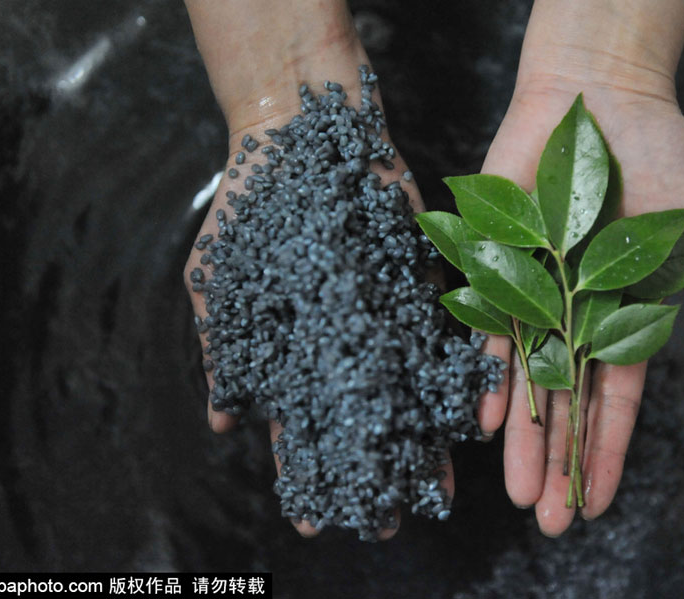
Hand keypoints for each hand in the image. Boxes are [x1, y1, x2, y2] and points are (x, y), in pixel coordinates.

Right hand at [182, 0, 447, 539]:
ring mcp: (384, 317)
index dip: (310, 471)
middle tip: (389, 519)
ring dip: (418, 438)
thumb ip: (222, 349)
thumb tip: (222, 423)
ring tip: (431, 487)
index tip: (318, 519)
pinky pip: (440, 338)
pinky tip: (463, 417)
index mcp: (296, 348)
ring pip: (406, 390)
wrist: (298, 136)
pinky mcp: (420, 286)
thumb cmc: (250, 209)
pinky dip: (451, 376)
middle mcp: (345, 342)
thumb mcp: (220, 280)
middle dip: (375, 467)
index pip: (305, 424)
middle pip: (363, 418)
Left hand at [475, 0, 683, 535]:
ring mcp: (533, 293)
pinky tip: (488, 419)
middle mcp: (575, 314)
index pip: (618, 399)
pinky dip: (488, 372)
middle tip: (548, 520)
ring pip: (527, 379)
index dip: (609, 451)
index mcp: (625, 315)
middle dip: (559, 461)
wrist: (599, 95)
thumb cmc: (661, 157)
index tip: (600, 502)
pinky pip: (488, 328)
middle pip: (566, 402)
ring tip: (518, 492)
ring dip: (523, 436)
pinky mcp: (495, 264)